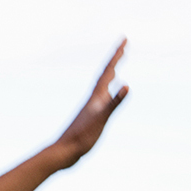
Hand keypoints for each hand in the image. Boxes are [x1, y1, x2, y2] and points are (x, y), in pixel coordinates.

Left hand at [48, 40, 128, 166]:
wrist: (63, 152)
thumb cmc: (81, 137)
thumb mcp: (101, 119)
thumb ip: (114, 103)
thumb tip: (126, 85)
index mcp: (96, 96)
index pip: (108, 70)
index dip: (117, 54)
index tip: (124, 39)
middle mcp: (93, 98)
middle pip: (105, 73)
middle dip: (115, 58)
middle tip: (124, 45)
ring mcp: (91, 107)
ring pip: (102, 84)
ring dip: (110, 73)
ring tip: (115, 66)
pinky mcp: (90, 116)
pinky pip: (102, 97)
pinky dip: (108, 91)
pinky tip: (107, 95)